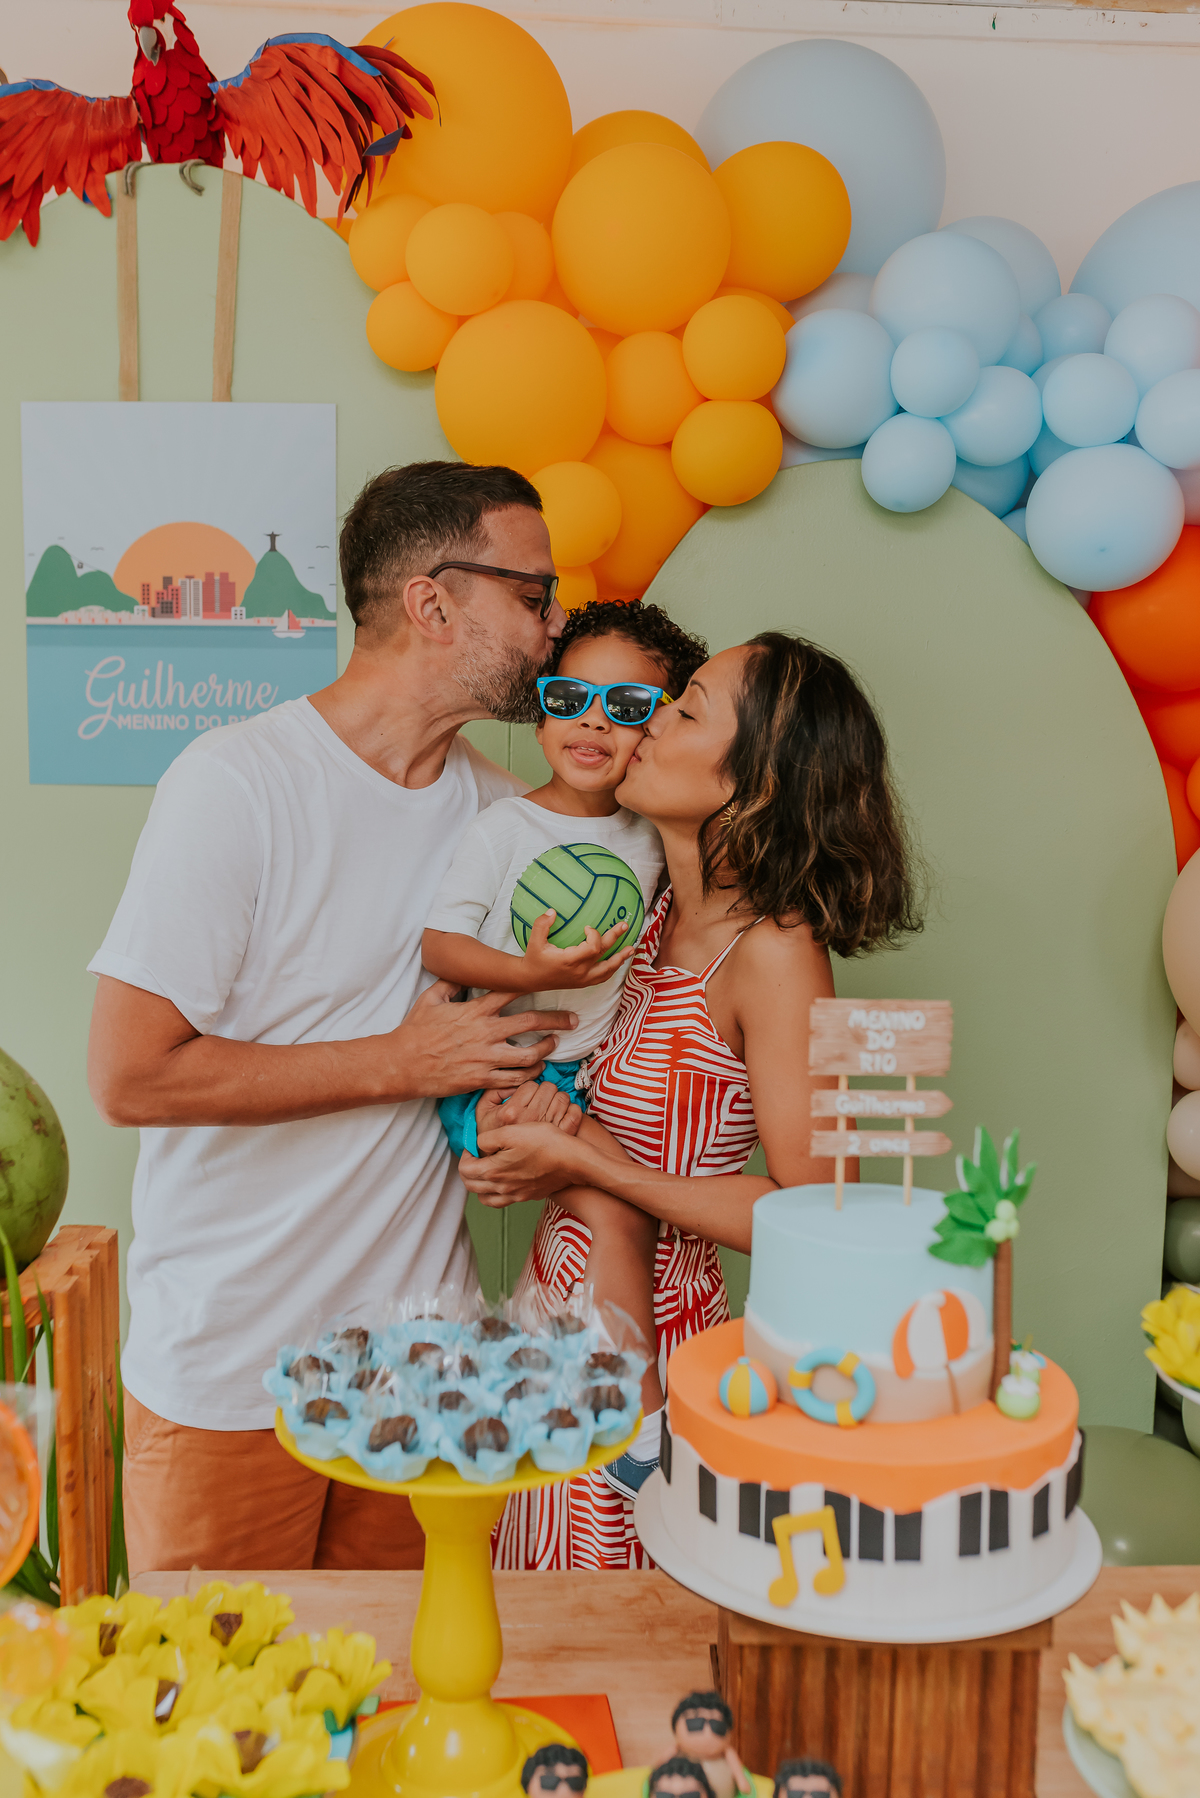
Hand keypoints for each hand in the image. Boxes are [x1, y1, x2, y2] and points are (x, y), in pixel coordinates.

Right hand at [385, 984, 577, 1098]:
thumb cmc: (414, 1030)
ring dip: (546, 1049)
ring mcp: (485, 1058)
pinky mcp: (482, 1079)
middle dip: (556, 1020)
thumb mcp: (430, 999)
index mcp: (475, 1010)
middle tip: (573, 1020)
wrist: (402, 1064)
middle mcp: (485, 1032)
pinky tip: (537, 1070)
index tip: (551, 985)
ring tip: (555, 1045)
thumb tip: (463, 972)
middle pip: (531, 1022)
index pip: (512, 992)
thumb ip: (451, 984)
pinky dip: (529, 1075)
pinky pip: (514, 1079)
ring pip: (528, 1054)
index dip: (534, 987)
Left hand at [460, 1121, 588, 1207]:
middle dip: (469, 1171)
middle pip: (472, 1186)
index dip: (465, 1155)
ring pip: (486, 1198)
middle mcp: (502, 1188)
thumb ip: (487, 1138)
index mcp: (494, 1171)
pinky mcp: (529, 1196)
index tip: (473, 1145)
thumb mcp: (511, 1131)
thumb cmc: (544, 1142)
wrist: (573, 1160)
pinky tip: (506, 1179)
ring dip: (480, 1185)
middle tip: (475, 1157)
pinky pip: (504, 1201)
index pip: (465, 1170)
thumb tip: (478, 1145)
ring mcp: (516, 1195)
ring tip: (487, 1170)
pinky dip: (497, 1192)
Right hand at [473, 1080, 584, 1138]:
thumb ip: (493, 1091)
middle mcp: (531, 1119)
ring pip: (563, 1097)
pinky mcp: (563, 1135)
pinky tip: (561, 1114)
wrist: (507, 1168)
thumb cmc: (495, 1138)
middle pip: (548, 1088)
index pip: (530, 1085)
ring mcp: (549, 1128)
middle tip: (539, 1100)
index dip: (529, 1088)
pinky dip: (571, 1109)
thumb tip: (512, 1082)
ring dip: (557, 1099)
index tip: (527, 1096)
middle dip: (544, 1091)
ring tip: (549, 1107)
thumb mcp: (482, 1112)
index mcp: (511, 1113)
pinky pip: (575, 1111)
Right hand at [520, 910, 635, 990]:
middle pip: (604, 955)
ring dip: (620, 958)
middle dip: (615, 938)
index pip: (593, 948)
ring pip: (607, 970)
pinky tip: (617, 962)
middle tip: (624, 925)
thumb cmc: (534, 959)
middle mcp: (580, 972)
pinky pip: (602, 977)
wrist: (530, 979)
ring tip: (630, 949)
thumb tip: (552, 911)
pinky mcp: (583, 983)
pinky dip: (611, 969)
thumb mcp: (534, 941)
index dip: (594, 935)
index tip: (588, 927)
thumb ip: (542, 925)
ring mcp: (583, 979)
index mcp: (570, 961)